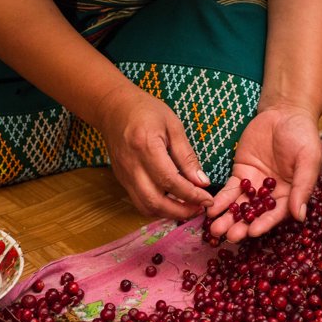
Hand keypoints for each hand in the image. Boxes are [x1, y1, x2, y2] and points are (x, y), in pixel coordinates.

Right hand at [97, 86, 213, 219]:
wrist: (113, 108)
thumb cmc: (145, 110)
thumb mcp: (173, 125)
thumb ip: (186, 155)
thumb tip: (201, 182)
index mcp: (145, 146)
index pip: (170, 180)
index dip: (191, 194)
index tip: (208, 199)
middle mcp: (132, 165)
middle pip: (154, 201)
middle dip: (180, 211)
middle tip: (200, 209)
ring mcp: (124, 175)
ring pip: (145, 206)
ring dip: (168, 213)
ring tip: (188, 208)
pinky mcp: (122, 179)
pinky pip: (139, 201)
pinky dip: (157, 208)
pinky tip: (172, 202)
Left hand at [206, 105, 321, 241]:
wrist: (285, 113)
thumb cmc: (303, 136)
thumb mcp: (309, 159)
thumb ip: (303, 186)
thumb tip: (299, 216)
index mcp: (292, 195)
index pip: (277, 214)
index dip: (264, 223)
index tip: (252, 232)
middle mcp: (273, 195)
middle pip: (255, 215)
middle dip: (241, 226)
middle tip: (228, 236)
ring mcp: (255, 186)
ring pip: (240, 206)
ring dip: (227, 218)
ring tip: (215, 229)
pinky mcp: (241, 174)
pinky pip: (230, 190)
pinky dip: (220, 200)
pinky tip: (211, 209)